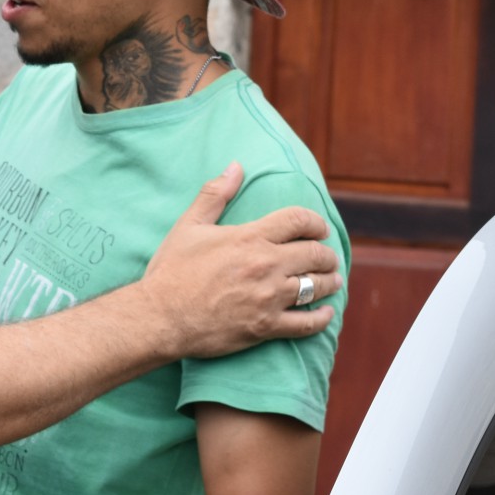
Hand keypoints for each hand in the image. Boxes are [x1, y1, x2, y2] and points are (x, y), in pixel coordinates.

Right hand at [140, 162, 340, 357]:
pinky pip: (306, 324)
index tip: (320, 228)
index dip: (315, 222)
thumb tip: (235, 166)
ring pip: (314, 287)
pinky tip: (326, 314)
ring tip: (333, 281)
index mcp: (250, 238)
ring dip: (329, 282)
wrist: (160, 317)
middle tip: (328, 257)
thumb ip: (215, 194)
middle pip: (314, 254)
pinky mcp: (266, 327)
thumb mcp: (189, 226)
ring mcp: (268, 298)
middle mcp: (265, 266)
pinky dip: (321, 318)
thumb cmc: (172, 271)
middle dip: (326, 254)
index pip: (298, 221)